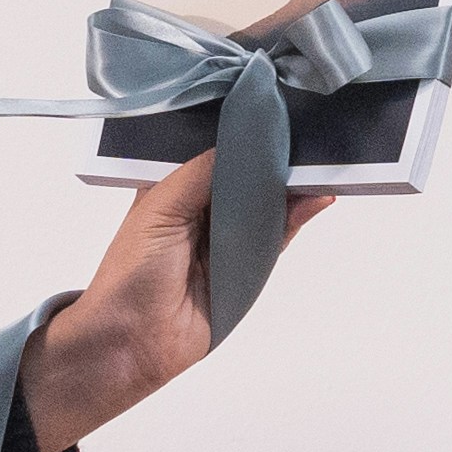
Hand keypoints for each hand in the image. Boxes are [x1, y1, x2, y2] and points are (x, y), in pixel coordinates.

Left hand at [18, 151, 332, 451]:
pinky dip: (296, 218)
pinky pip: (277, 238)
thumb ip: (203, 172)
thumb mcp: (162, 207)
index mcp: (173, 188)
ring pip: (266, 205)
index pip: (214, 153)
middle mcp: (201, 210)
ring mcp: (225, 240)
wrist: (132, 339)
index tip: (271, 112)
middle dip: (271, 158)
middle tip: (306, 132)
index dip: (240, 136)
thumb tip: (248, 143)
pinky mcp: (246, 270)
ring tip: (319, 160)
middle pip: (245, 177)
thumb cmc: (131, 270)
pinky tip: (317, 197)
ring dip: (291, 187)